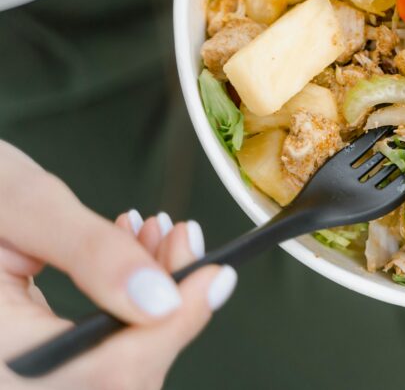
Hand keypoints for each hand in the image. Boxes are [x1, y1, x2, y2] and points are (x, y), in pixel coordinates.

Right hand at [0, 141, 236, 388]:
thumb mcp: (18, 204)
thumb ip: (89, 254)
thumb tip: (164, 299)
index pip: (105, 375)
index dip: (172, 330)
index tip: (214, 276)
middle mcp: (9, 380)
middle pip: (119, 381)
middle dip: (169, 309)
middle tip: (181, 238)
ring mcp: (19, 377)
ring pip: (116, 373)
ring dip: (154, 305)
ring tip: (154, 236)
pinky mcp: (33, 368)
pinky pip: (96, 361)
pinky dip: (128, 311)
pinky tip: (130, 257)